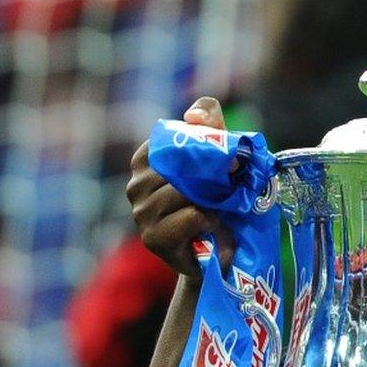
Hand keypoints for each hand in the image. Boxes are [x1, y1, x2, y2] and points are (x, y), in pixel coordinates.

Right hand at [126, 96, 233, 276]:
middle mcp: (136, 185)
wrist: (221, 252)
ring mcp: (141, 213)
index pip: (168, 138)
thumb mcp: (219, 158)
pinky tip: (213, 226)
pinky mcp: (153, 238)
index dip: (201, 145)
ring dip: (212, 199)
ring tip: (220, 209)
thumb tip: (193, 114)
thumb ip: (210, 125)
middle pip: (177, 166)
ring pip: (184, 191)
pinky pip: (192, 215)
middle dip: (211, 174)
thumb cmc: (220, 201)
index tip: (225, 158)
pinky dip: (211, 218)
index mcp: (146, 161)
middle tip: (230, 185)